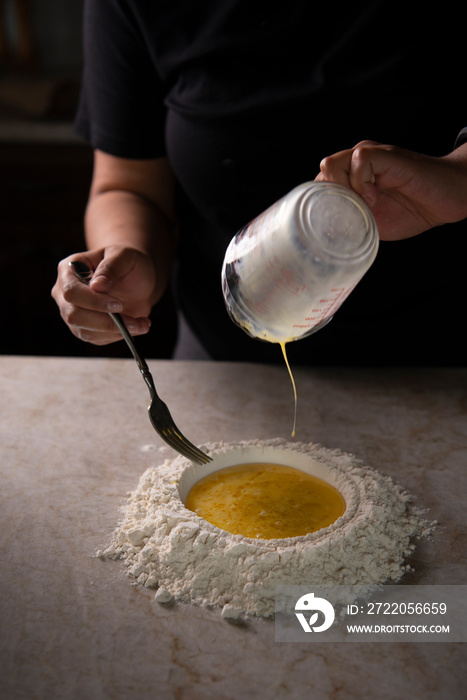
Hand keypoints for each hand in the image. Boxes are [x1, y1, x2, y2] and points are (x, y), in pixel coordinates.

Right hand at [52, 245, 156, 344]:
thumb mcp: (125, 257)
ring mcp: (72, 312)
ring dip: (116, 331)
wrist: (136, 279)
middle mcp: (64, 292)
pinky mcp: (84, 328)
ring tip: (141, 324)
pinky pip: (96, 339)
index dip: (94, 301)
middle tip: (133, 321)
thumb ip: (111, 267)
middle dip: (106, 321)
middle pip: (73, 315)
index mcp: (68, 269)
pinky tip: (136, 326)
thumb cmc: (127, 263)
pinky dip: (119, 336)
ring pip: (84, 331)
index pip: (71, 291)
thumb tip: (97, 286)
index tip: (118, 305)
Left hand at [316, 140, 466, 239]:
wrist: (448, 199)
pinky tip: (375, 197)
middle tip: (349, 215)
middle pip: (321, 174)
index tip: (333, 224)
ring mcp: (371, 156)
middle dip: (329, 199)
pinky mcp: (386, 155)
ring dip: (342, 191)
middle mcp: (357, 162)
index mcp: (352, 176)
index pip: (319, 184)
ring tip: (363, 206)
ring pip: (332, 164)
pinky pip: (359, 160)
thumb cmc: (414, 209)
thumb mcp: (374, 221)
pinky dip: (361, 183)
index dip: (320, 204)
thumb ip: (352, 219)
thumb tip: (327, 232)